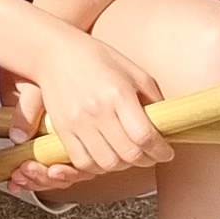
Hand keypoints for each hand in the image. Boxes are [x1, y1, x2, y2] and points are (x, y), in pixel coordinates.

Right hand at [3, 31, 165, 189]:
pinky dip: (98, 166)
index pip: (145, 136)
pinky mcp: (61, 129)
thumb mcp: (131, 69)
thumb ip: (152, 97)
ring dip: (123, 165)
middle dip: (146, 160)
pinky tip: (104, 155)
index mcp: (118, 93)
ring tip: (127, 155)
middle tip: (150, 155)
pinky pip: (82, 162)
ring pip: (107, 163)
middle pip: (129, 154)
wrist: (52, 51)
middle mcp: (97, 110)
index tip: (166, 152)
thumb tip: (167, 124)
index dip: (161, 151)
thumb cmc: (95, 57)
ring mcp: (77, 121)